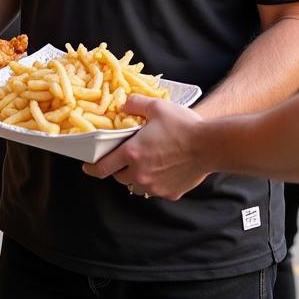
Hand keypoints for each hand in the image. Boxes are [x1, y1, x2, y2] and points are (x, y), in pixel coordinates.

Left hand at [81, 95, 209, 199]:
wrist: (211, 145)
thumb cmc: (183, 125)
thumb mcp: (156, 107)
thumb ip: (135, 105)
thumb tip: (123, 105)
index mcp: (132, 153)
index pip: (102, 167)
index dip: (91, 168)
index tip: (87, 167)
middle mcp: (140, 173)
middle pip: (119, 176)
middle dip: (118, 167)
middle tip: (126, 156)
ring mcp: (155, 186)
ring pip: (136, 185)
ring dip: (136, 176)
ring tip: (146, 162)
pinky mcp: (170, 193)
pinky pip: (155, 189)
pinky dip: (155, 181)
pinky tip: (164, 168)